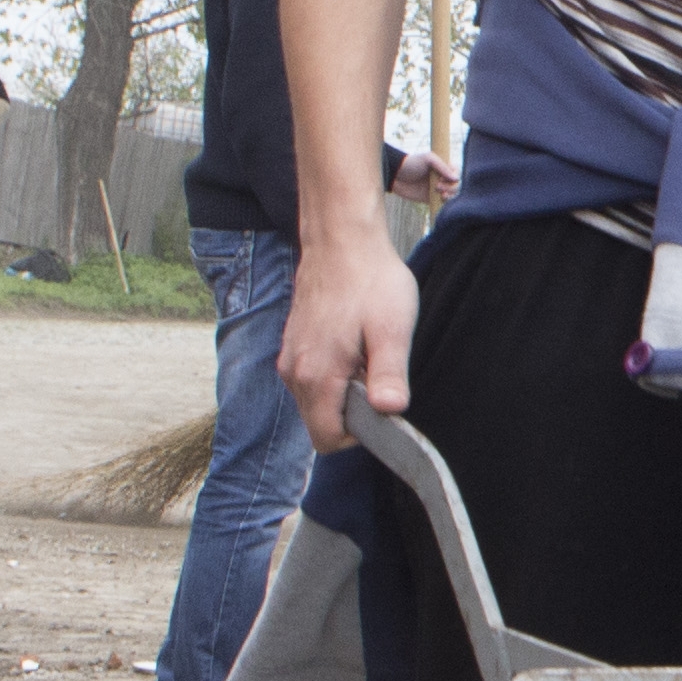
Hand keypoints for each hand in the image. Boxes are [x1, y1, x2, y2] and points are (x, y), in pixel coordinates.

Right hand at [283, 224, 418, 451]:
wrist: (342, 240)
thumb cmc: (371, 281)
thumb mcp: (392, 329)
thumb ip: (389, 375)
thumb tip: (389, 411)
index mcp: (316, 375)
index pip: (328, 440)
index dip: (360, 437)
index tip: (381, 406)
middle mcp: (294, 372)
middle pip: (321, 423)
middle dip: (353, 414)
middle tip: (378, 374)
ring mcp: (289, 358)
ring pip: (316, 402)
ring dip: (344, 393)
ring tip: (367, 355)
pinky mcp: (292, 346)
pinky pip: (312, 380)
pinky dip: (334, 375)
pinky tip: (354, 345)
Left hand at [393, 150, 458, 202]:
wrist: (395, 176)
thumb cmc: (412, 164)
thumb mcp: (428, 159)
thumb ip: (443, 167)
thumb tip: (456, 179)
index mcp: (442, 167)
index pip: (456, 172)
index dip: (453, 176)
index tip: (442, 177)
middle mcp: (442, 178)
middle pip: (456, 185)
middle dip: (451, 187)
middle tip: (437, 186)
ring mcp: (437, 189)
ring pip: (453, 194)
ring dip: (450, 194)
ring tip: (440, 193)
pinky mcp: (432, 198)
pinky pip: (444, 202)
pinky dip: (446, 202)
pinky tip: (441, 198)